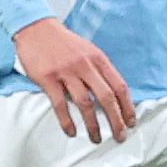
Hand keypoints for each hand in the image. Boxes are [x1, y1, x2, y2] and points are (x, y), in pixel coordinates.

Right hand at [12, 18, 134, 141]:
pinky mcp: (48, 79)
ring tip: (96, 138)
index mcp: (98, 59)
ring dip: (93, 125)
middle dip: (116, 120)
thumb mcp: (87, 50)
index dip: (127, 107)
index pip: (119, 86)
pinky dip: (67, 121)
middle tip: (120, 136)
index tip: (131, 122)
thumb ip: (99, 69)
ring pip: (85, 104)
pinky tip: (72, 131)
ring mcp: (66, 72)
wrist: (36, 28)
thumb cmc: (63, 42)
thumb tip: (112, 94)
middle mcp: (85, 66)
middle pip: (106, 98)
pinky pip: (60, 104)